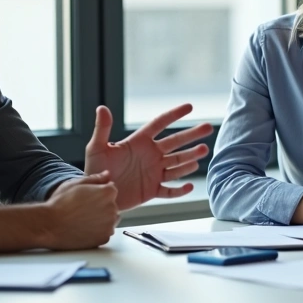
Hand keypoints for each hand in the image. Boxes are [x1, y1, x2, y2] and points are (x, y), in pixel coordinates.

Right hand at [41, 172, 118, 249]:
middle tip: (83, 209)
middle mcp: (112, 209)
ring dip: (101, 220)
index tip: (87, 197)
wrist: (49, 226)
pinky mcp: (104, 239)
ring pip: (109, 220)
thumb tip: (107, 175)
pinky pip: (104, 233)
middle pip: (111, 206)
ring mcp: (109, 226)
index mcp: (107, 193)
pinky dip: (97, 232)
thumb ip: (95, 178)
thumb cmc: (59, 204)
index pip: (111, 190)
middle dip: (101, 206)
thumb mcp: (76, 184)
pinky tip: (84, 229)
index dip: (98, 193)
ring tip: (82, 219)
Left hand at [85, 104, 212, 210]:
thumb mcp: (97, 148)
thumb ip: (102, 129)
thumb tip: (102, 108)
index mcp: (139, 143)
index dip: (174, 115)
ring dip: (190, 158)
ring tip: (203, 151)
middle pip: (175, 143)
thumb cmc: (95, 170)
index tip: (190, 106)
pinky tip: (190, 185)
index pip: (159, 124)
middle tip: (208, 127)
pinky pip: (169, 190)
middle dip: (192, 135)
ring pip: (177, 164)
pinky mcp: (152, 190)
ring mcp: (153, 173)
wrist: (97, 196)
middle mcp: (150, 156)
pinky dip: (180, 190)